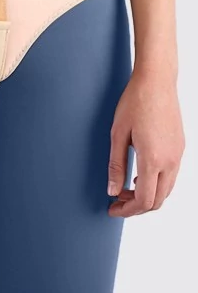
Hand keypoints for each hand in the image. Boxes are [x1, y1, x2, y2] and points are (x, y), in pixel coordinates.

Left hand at [107, 68, 184, 216]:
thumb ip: (115, 165)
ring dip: (146, 195)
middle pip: (158, 200)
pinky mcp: (180, 147)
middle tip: (116, 201)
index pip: (144, 200)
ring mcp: (179, 154)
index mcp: (154, 159)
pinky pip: (171, 176)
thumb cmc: (134, 103)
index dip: (127, 210)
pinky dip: (155, 183)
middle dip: (136, 206)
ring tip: (124, 188)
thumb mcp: (117, 134)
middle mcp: (171, 161)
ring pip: (166, 189)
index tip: (112, 209)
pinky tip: (139, 175)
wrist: (156, 82)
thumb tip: (112, 190)